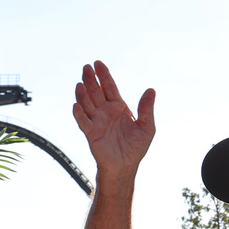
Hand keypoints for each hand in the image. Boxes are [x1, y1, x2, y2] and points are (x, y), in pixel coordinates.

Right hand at [72, 60, 155, 175]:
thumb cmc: (136, 147)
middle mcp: (106, 112)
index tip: (98, 63)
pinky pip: (84, 122)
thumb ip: (147, 109)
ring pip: (87, 104)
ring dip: (83, 95)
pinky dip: (79, 114)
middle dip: (91, 80)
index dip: (104, 76)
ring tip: (80, 84)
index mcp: (119, 107)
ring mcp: (97, 121)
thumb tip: (151, 90)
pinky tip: (77, 105)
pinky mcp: (91, 133)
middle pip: (96, 92)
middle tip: (87, 67)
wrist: (126, 166)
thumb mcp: (147, 126)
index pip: (110, 88)